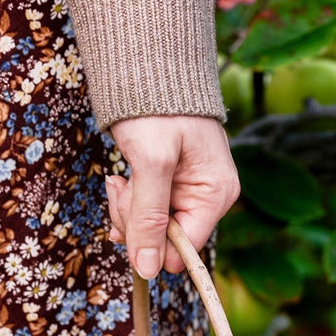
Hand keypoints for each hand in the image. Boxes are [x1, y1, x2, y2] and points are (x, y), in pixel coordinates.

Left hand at [106, 115, 239, 279]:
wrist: (148, 66)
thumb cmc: (157, 107)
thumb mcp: (151, 163)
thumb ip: (148, 217)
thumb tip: (146, 270)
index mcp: (216, 194)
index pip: (184, 249)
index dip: (152, 243)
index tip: (130, 216)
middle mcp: (208, 197)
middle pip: (165, 240)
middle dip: (136, 220)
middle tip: (122, 186)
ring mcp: (188, 191)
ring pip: (151, 227)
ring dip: (127, 208)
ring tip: (119, 178)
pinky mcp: (169, 183)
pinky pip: (146, 209)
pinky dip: (128, 199)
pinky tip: (120, 179)